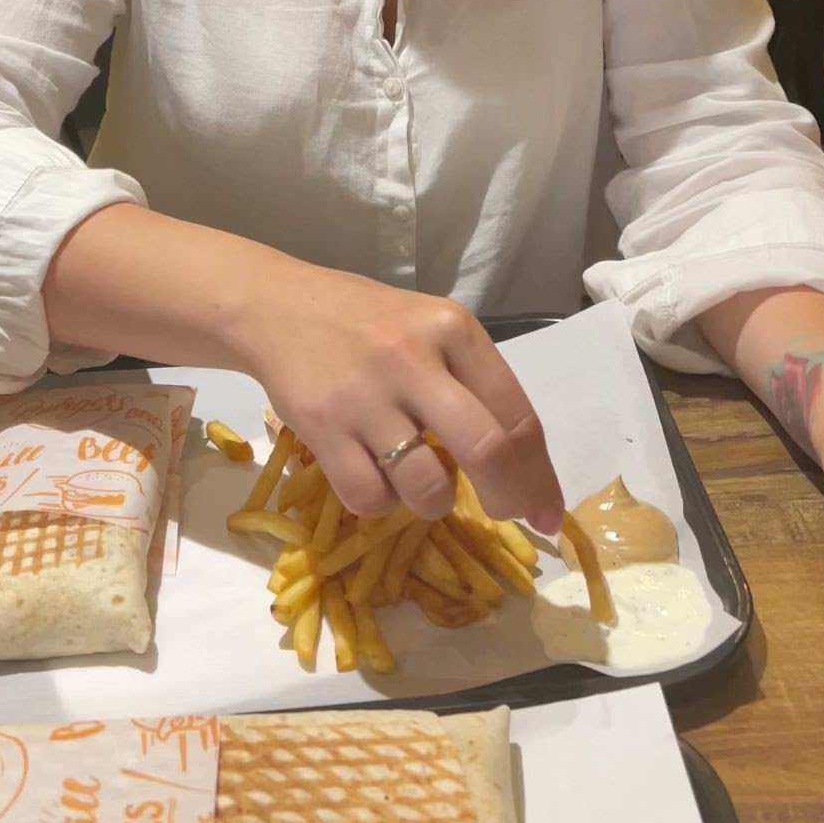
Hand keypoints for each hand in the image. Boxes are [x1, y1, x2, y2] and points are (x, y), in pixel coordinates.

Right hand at [237, 260, 563, 529]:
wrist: (275, 307)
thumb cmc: (366, 321)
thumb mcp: (428, 328)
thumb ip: (469, 380)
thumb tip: (519, 464)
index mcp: (452, 328)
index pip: (516, 413)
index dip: (539, 474)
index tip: (547, 512)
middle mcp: (413, 357)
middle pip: (486, 450)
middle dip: (508, 498)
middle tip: (508, 516)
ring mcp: (365, 394)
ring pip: (427, 486)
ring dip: (435, 503)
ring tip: (421, 484)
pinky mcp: (322, 426)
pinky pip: (370, 497)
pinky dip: (382, 503)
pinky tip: (375, 477)